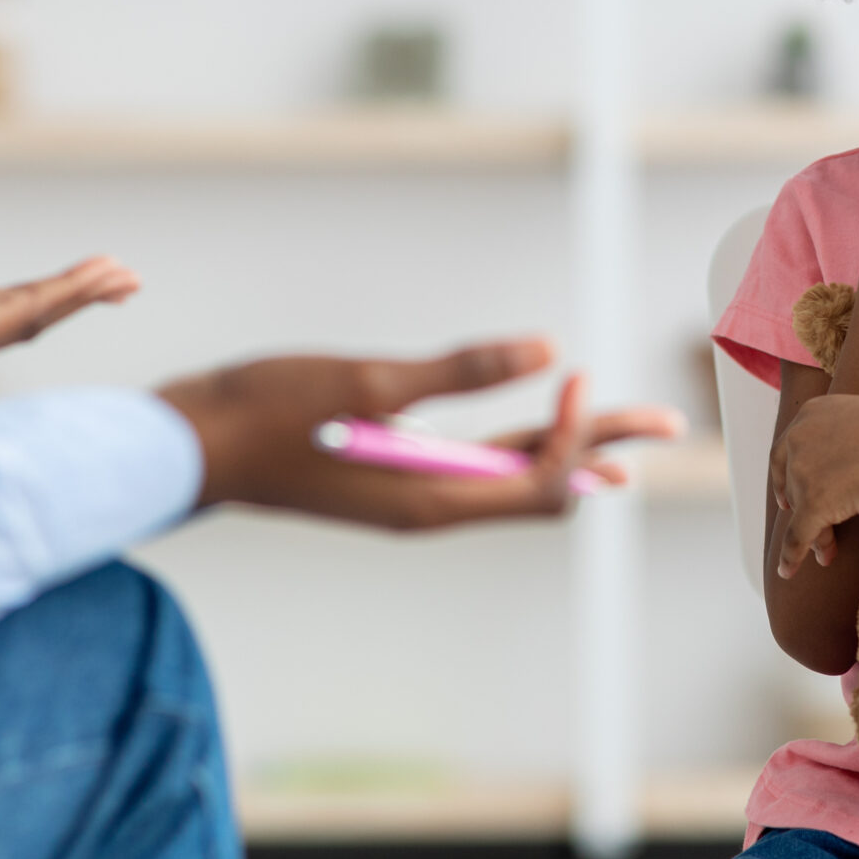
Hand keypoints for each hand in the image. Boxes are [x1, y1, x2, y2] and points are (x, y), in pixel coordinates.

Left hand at [0, 175, 140, 420]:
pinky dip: (59, 299)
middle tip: (122, 276)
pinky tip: (99, 281)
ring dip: (77, 294)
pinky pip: (14, 319)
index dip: (25, 292)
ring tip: (126, 275)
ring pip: (25, 315)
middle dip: (70, 295)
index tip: (68, 280)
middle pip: (17, 311)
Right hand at [159, 339, 682, 528]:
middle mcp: (428, 505)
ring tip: (622, 436)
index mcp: (430, 498)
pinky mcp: (387, 473)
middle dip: (602, 448)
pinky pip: (470, 468)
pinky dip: (512, 448)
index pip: (536, 481)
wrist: (188, 444)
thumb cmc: (267, 412)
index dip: (571, 434)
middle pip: (538, 483)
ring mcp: (407, 492)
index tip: (574, 374)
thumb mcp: (366, 381)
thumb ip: (457, 370)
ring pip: (505, 475)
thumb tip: (546, 353)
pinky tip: (525, 430)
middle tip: (670, 423)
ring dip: (563, 449)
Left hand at [772, 392, 858, 577]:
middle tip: (815, 529)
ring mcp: (804, 470)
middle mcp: (798, 438)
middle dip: (802, 509)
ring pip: (800, 511)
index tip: (787, 498)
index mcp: (810, 413)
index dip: (784, 478)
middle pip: (793, 483)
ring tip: (826, 552)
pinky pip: (797, 536)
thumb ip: (853, 435)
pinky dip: (790, 556)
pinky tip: (787, 572)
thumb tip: (857, 457)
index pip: (785, 451)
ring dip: (814, 534)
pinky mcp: (814, 502)